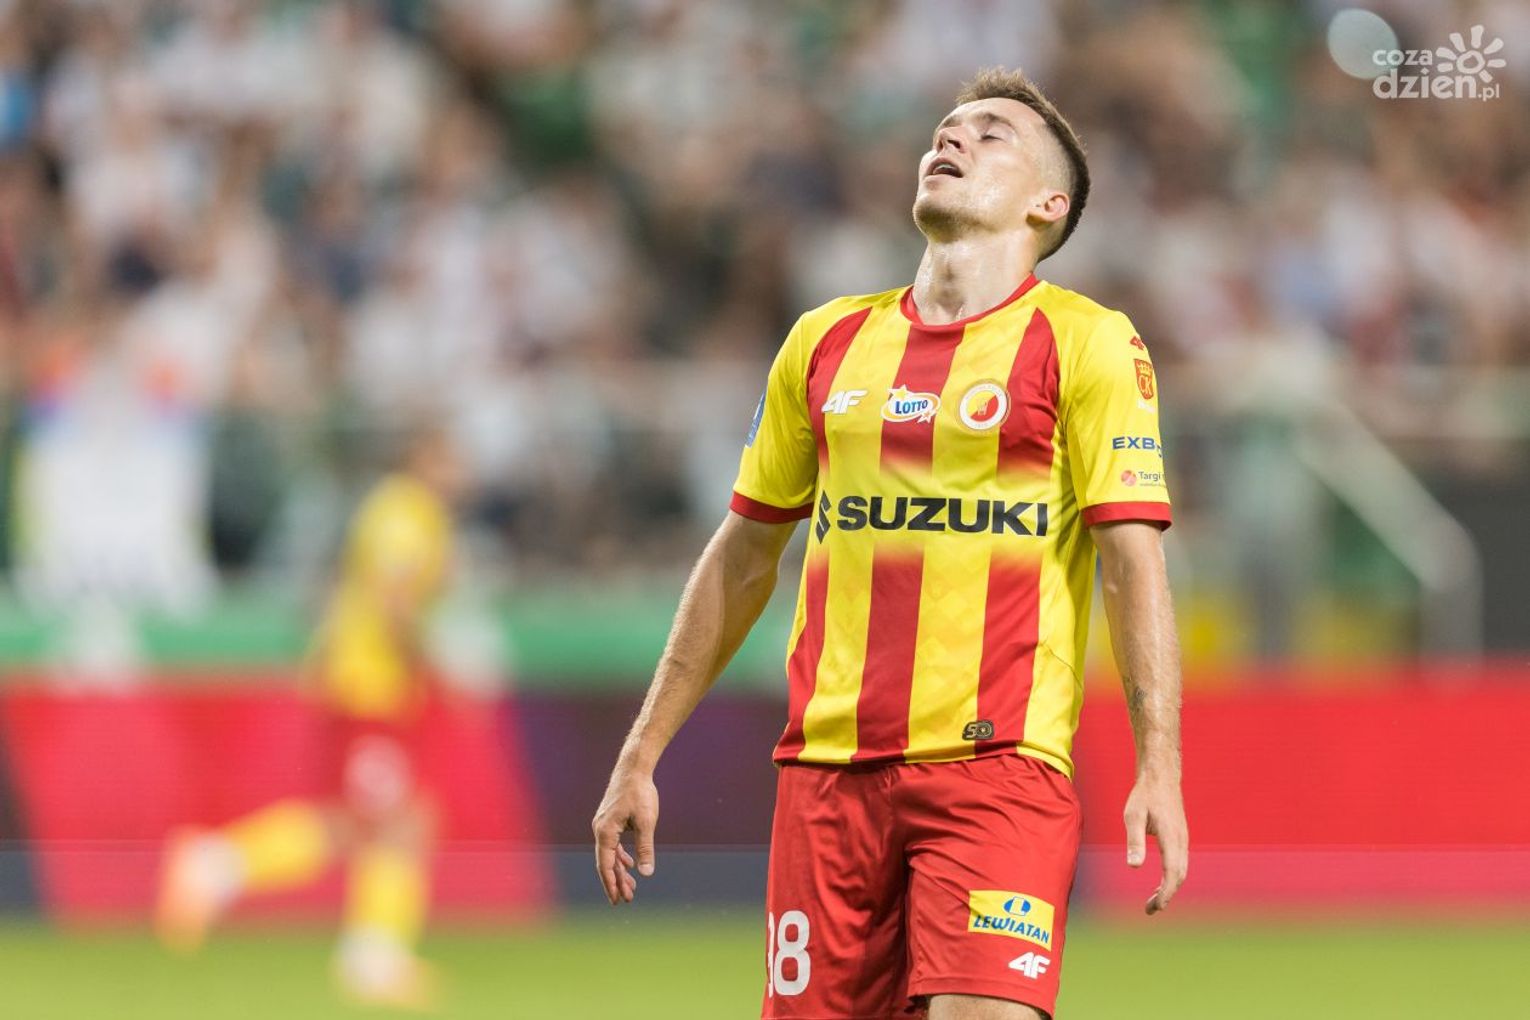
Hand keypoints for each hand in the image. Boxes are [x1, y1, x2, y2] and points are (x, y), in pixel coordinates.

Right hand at [592, 764, 659, 905]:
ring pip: (610, 854)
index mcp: (605, 832)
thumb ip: (645, 848)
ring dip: (620, 870)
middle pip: (606, 862)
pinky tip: (630, 864)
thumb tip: (646, 873)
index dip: (611, 884)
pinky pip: (613, 844)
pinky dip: (621, 856)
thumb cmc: (640, 793)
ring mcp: (604, 825)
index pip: (605, 865)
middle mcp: (600, 829)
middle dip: (617, 881)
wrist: (634, 768)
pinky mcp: (610, 820)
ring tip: (631, 887)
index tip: (617, 900)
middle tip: (627, 900)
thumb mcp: (646, 823)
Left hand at [1123, 772, 1187, 914]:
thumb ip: (1134, 841)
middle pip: (1179, 876)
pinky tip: (1159, 884)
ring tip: (1152, 902)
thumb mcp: (1133, 815)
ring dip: (1169, 888)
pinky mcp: (1180, 837)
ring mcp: (1183, 839)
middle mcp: (1181, 841)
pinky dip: (1172, 878)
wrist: (1161, 776)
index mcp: (1171, 838)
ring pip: (1181, 871)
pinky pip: (1180, 863)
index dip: (1165, 893)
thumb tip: (1134, 867)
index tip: (1155, 907)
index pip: (1172, 873)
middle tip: (1149, 910)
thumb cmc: (1144, 795)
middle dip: (1167, 896)